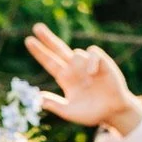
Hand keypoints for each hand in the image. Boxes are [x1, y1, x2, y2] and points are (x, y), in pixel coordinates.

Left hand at [23, 22, 141, 137]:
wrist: (113, 111)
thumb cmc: (92, 113)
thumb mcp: (70, 112)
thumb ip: (55, 106)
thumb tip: (38, 98)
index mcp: (65, 79)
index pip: (49, 62)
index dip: (40, 52)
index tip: (28, 41)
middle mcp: (74, 69)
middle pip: (58, 49)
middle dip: (47, 38)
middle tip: (36, 27)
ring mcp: (87, 64)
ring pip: (76, 53)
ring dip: (78, 64)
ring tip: (89, 80)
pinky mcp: (101, 61)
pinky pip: (92, 53)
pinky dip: (91, 61)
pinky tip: (92, 74)